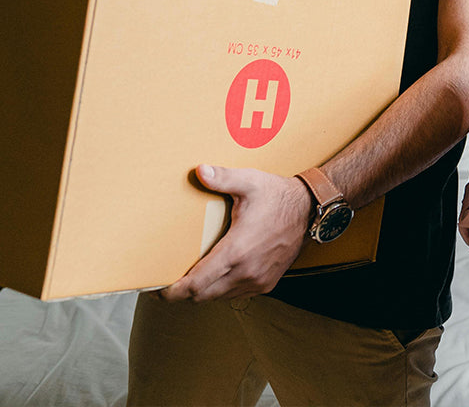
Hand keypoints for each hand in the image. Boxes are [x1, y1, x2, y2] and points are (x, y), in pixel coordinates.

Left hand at [160, 165, 311, 302]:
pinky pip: (236, 295)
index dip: (175, 292)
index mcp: (237, 250)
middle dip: (185, 293)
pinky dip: (223, 289)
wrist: (309, 210)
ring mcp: (258, 280)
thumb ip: (223, 178)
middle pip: (204, 296)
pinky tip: (219, 274)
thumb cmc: (277, 195)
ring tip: (193, 277)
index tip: (160, 291)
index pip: (198, 284)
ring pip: (220, 297)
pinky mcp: (267, 283)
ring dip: (205, 291)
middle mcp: (247, 271)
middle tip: (171, 283)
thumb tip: (199, 171)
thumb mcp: (249, 182)